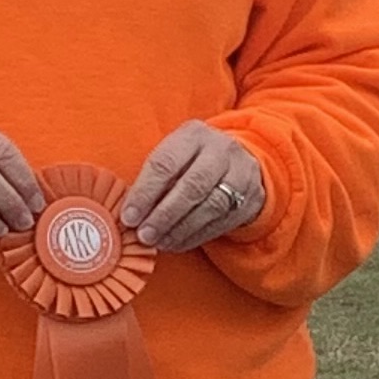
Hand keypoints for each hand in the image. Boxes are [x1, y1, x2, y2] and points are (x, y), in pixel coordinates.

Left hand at [123, 122, 266, 251]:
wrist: (240, 161)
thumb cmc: (193, 160)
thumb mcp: (175, 154)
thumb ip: (154, 177)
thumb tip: (131, 213)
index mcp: (194, 135)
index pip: (166, 164)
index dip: (145, 193)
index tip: (129, 217)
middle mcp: (221, 151)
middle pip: (192, 186)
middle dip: (164, 214)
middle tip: (144, 235)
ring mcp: (241, 175)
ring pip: (210, 207)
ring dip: (180, 229)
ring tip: (159, 242)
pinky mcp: (250, 199)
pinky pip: (221, 222)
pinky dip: (195, 236)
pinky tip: (176, 243)